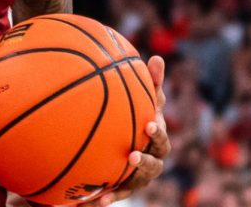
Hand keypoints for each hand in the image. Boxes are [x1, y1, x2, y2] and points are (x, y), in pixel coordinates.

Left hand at [98, 55, 171, 205]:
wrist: (124, 139)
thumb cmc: (137, 114)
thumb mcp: (141, 98)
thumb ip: (149, 83)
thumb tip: (158, 57)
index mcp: (156, 138)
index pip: (160, 136)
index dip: (157, 132)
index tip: (148, 123)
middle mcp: (151, 160)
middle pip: (153, 165)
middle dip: (145, 161)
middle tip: (132, 155)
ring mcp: (139, 176)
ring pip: (135, 183)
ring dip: (124, 185)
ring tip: (110, 188)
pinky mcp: (124, 187)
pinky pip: (116, 194)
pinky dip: (105, 198)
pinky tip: (91, 202)